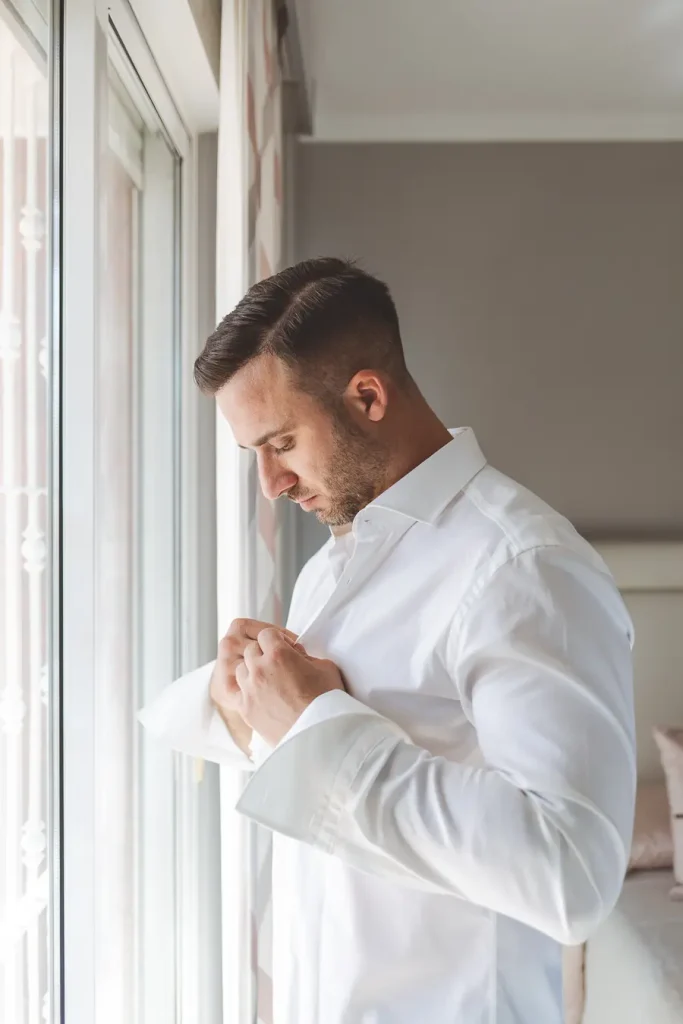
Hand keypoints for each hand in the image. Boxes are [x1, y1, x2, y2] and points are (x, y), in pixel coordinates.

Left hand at [233, 627, 344, 746]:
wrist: (319, 735)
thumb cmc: (326, 701)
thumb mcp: (325, 667)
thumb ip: (307, 656)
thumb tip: (298, 656)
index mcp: (279, 654)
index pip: (266, 634)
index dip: (277, 640)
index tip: (285, 649)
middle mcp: (259, 669)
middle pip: (251, 650)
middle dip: (263, 654)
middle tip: (278, 665)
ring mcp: (250, 690)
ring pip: (241, 670)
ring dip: (252, 671)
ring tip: (269, 681)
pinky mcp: (246, 709)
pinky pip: (239, 692)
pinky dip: (248, 691)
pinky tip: (262, 696)